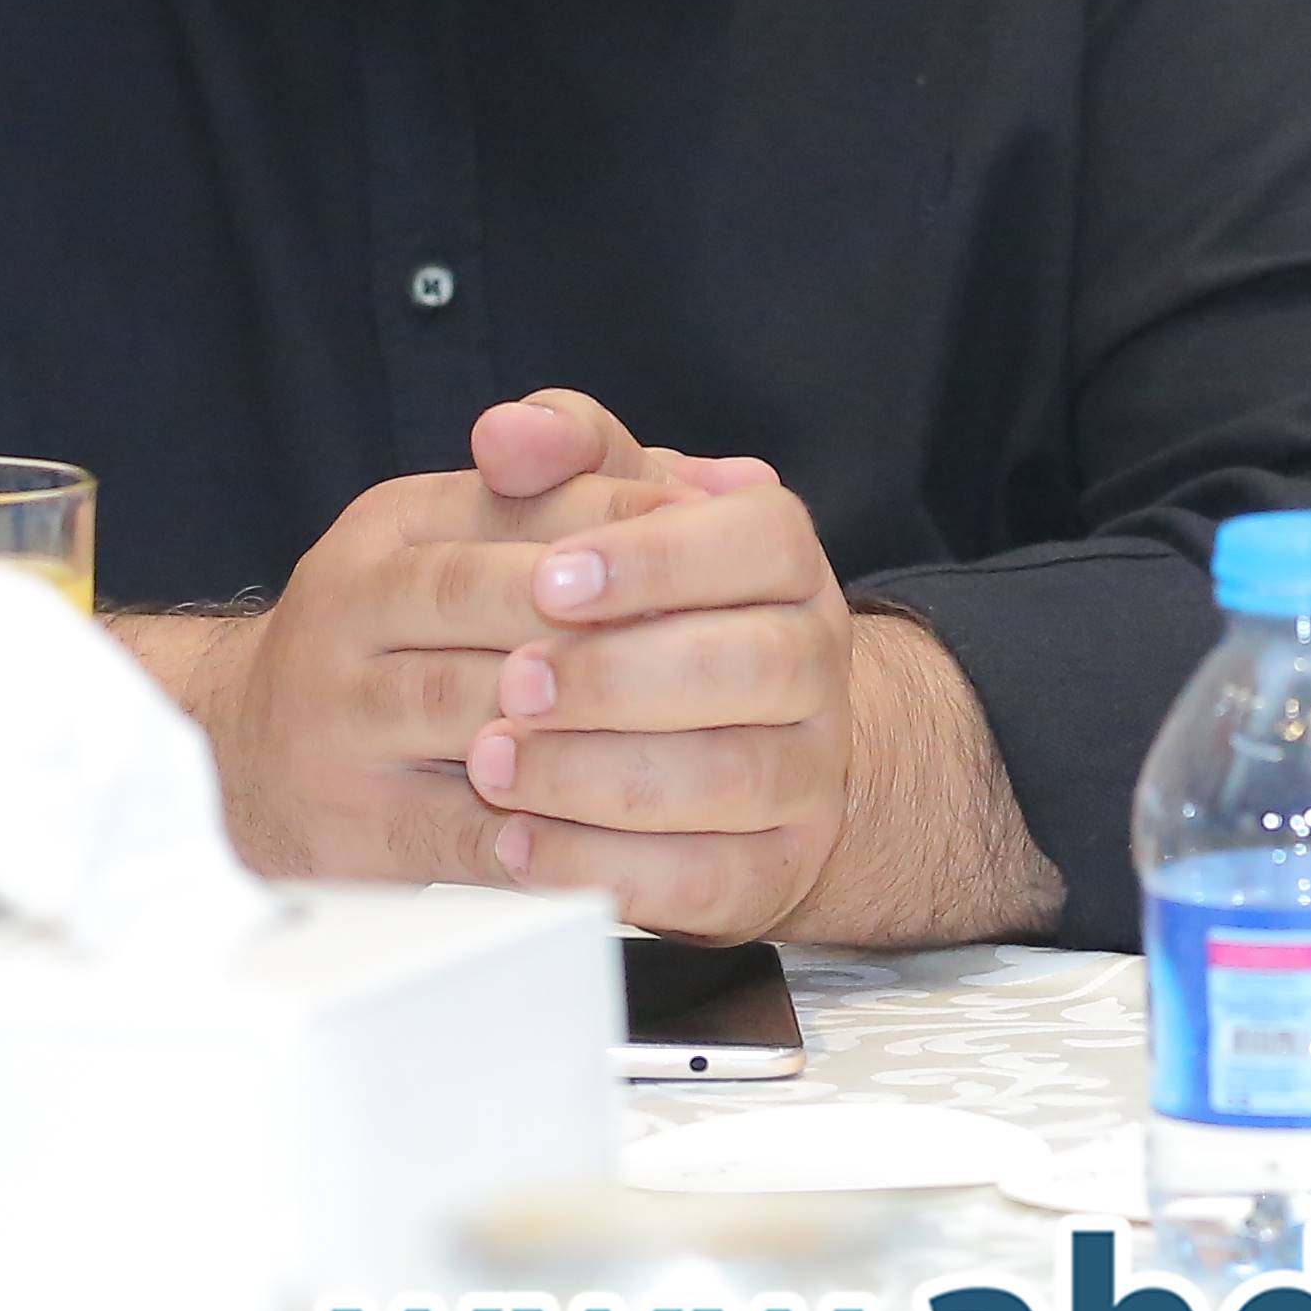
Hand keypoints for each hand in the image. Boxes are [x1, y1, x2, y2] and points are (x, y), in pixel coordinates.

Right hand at [129, 391, 689, 884]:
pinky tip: (618, 836)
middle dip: (609, 625)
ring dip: (582, 728)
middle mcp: (348, 605)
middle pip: (491, 598)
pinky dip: (544, 837)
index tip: (721, 558)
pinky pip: (458, 831)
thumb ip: (589, 490)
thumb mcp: (471, 535)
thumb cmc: (406, 636)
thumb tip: (722, 477)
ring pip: (473, 711)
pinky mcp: (343, 822)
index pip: (522, 504)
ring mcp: (334, 716)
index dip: (629, 531)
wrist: (248, 753)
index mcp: (393, 524)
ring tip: (684, 738)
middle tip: (716, 651)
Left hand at [471, 450, 867, 941]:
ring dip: (597, 777)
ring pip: (730, 778)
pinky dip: (607, 868)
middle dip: (619, 677)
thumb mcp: (612, 512)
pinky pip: (708, 879)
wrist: (716, 736)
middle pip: (755, 665)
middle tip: (512, 682)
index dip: (656, 559)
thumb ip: (565, 457)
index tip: (548, 577)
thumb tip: (507, 431)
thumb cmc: (644, 608)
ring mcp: (809, 771)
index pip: (761, 540)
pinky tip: (520, 845)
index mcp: (787, 561)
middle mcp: (817, 661)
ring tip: (493, 767)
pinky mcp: (775, 867)